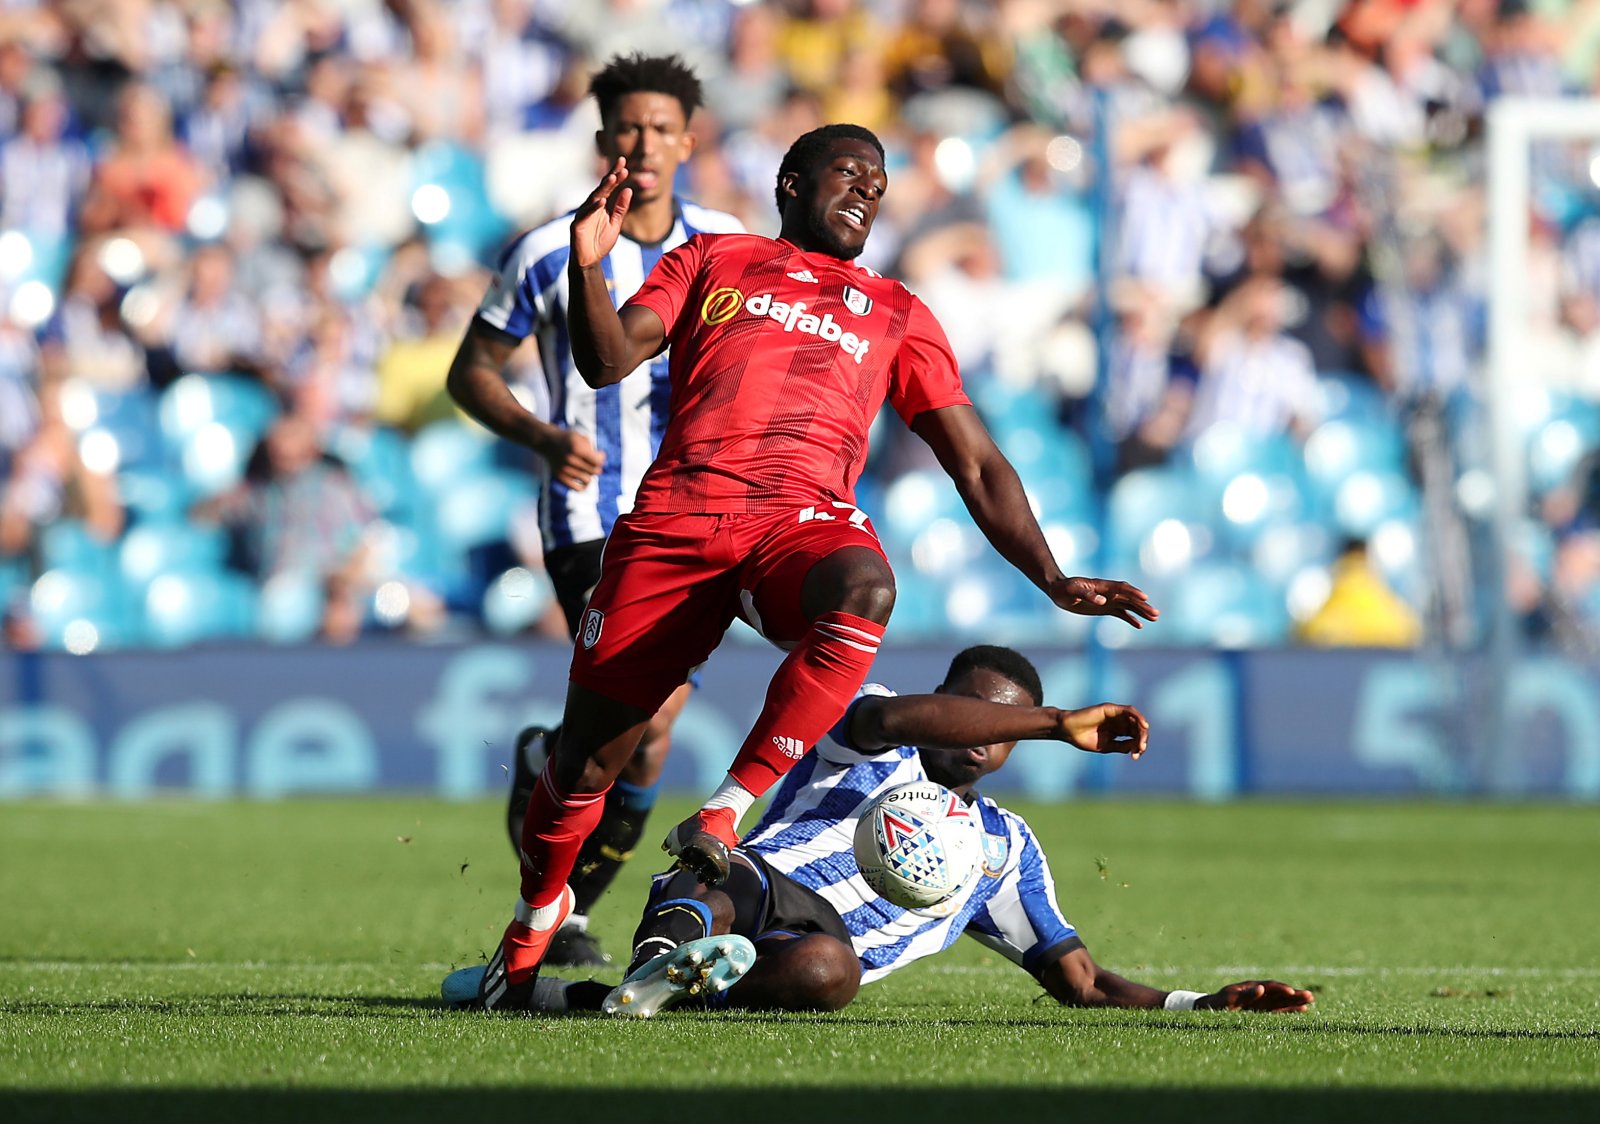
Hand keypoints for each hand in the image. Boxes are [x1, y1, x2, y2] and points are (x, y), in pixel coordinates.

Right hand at [538, 430, 606, 490]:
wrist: (547, 441)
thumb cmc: (567, 439)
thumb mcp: (580, 437)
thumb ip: (591, 448)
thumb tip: (601, 461)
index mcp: (576, 448)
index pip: (598, 461)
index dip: (602, 458)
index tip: (599, 454)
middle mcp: (570, 460)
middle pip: (594, 471)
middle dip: (597, 467)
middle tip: (594, 462)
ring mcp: (564, 469)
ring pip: (587, 480)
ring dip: (590, 475)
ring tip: (588, 470)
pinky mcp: (560, 477)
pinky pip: (577, 488)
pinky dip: (583, 486)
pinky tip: (584, 481)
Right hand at [571, 157, 631, 267]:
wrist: (589, 260)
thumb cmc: (600, 242)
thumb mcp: (615, 224)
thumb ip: (621, 208)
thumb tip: (629, 190)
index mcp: (601, 204)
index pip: (609, 187)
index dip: (617, 175)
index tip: (625, 164)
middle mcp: (591, 206)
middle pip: (602, 188)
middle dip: (612, 175)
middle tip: (621, 164)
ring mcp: (583, 214)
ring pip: (594, 198)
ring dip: (604, 188)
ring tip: (613, 177)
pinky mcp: (577, 224)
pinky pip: (586, 214)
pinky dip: (594, 208)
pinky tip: (602, 201)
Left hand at [1048, 576, 1158, 628]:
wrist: (1058, 591)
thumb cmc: (1064, 588)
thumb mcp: (1073, 591)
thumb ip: (1087, 595)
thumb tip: (1103, 601)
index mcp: (1103, 585)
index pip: (1122, 588)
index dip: (1133, 592)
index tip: (1145, 597)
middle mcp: (1109, 592)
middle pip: (1129, 598)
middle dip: (1143, 605)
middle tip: (1156, 614)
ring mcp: (1108, 600)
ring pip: (1128, 606)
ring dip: (1141, 611)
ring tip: (1155, 618)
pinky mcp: (1105, 608)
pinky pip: (1121, 613)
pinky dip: (1130, 618)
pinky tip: (1140, 625)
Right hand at [1057, 703, 1147, 759]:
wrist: (1068, 731)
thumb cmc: (1083, 739)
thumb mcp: (1107, 746)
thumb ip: (1122, 746)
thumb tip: (1137, 747)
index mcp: (1117, 731)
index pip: (1134, 736)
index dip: (1138, 746)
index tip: (1136, 756)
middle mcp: (1118, 721)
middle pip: (1137, 728)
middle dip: (1142, 739)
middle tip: (1141, 749)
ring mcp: (1115, 714)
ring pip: (1135, 719)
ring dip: (1141, 730)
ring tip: (1142, 740)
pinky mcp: (1110, 708)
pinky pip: (1129, 710)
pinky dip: (1138, 717)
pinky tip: (1143, 726)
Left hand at [1196, 980, 1314, 1012]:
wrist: (1212, 1009)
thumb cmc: (1219, 1003)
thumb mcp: (1230, 998)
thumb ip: (1246, 994)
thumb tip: (1262, 989)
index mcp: (1251, 987)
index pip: (1269, 986)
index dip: (1280, 989)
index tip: (1291, 992)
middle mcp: (1259, 993)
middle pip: (1279, 992)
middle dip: (1294, 994)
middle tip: (1310, 996)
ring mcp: (1262, 1002)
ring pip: (1282, 1001)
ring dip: (1295, 1001)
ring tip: (1311, 1000)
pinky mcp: (1263, 1012)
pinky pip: (1278, 1010)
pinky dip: (1289, 1010)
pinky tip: (1302, 1010)